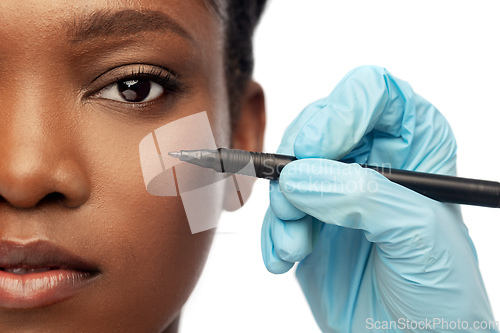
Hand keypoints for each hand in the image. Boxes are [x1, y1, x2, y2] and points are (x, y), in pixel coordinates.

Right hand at [261, 66, 496, 331]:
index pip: (377, 96)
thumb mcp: (420, 239)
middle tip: (295, 194)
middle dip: (299, 161)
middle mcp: (373, 164)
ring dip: (283, 205)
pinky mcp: (311, 223)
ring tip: (297, 242)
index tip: (317, 147)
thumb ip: (365, 198)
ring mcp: (338, 193)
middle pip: (321, 124)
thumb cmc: (440, 297)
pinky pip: (277, 210)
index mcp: (415, 151)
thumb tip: (303, 176)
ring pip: (290, 168)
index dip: (343, 110)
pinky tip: (287, 257)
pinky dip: (272, 233)